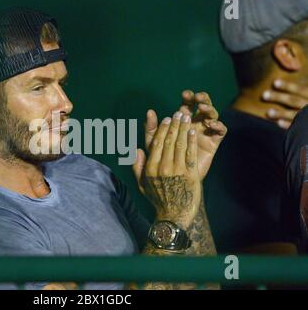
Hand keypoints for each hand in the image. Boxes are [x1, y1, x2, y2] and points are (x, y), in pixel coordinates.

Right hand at [133, 111, 200, 227]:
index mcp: (150, 168)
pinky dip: (191, 141)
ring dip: (183, 128)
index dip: (162, 128)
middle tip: (178, 113)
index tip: (166, 119)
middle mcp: (162, 168)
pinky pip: (190, 154)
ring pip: (179, 144)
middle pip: (169, 140)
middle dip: (174, 124)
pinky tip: (193, 132)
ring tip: (187, 117)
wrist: (173, 215)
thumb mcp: (142, 184)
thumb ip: (137, 166)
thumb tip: (136, 149)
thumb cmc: (157, 199)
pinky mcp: (190, 175)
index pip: (156, 143)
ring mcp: (176, 171)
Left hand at [141, 91, 226, 179]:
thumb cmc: (163, 160)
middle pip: (202, 106)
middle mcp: (195, 124)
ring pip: (212, 115)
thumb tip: (149, 111)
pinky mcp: (213, 142)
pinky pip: (221, 131)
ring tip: (202, 108)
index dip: (187, 98)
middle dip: (201, 99)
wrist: (175, 180)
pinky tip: (210, 124)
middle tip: (197, 97)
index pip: (187, 105)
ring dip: (209, 109)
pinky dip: (218, 125)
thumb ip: (152, 129)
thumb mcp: (155, 144)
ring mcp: (205, 132)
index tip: (184, 94)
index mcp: (182, 121)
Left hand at [262, 79, 307, 128]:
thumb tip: (299, 72)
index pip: (301, 90)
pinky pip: (298, 127)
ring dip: (281, 113)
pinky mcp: (307, 127)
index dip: (288, 86)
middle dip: (278, 98)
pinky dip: (288, 125)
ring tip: (268, 112)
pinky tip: (278, 123)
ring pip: (294, 115)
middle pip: (294, 101)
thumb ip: (304, 90)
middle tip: (264, 95)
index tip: (275, 82)